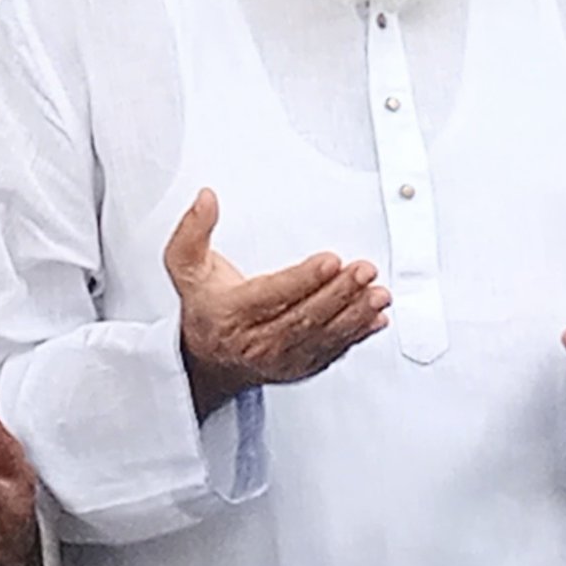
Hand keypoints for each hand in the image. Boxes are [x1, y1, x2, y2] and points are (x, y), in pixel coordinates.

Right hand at [167, 187, 387, 411]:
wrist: (208, 361)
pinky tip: (375, 318)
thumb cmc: (206, 309)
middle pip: (304, 317)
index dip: (302, 279)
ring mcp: (282, 359)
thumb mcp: (186, 269)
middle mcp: (256, 342)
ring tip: (378, 294)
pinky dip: (358, 335)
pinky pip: (333, 351)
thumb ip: (193, 232)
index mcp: (229, 314)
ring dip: (355, 314)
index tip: (329, 261)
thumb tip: (206, 199)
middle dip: (339, 293)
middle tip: (364, 271)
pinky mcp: (302, 366)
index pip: (270, 296)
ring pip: (323, 337)